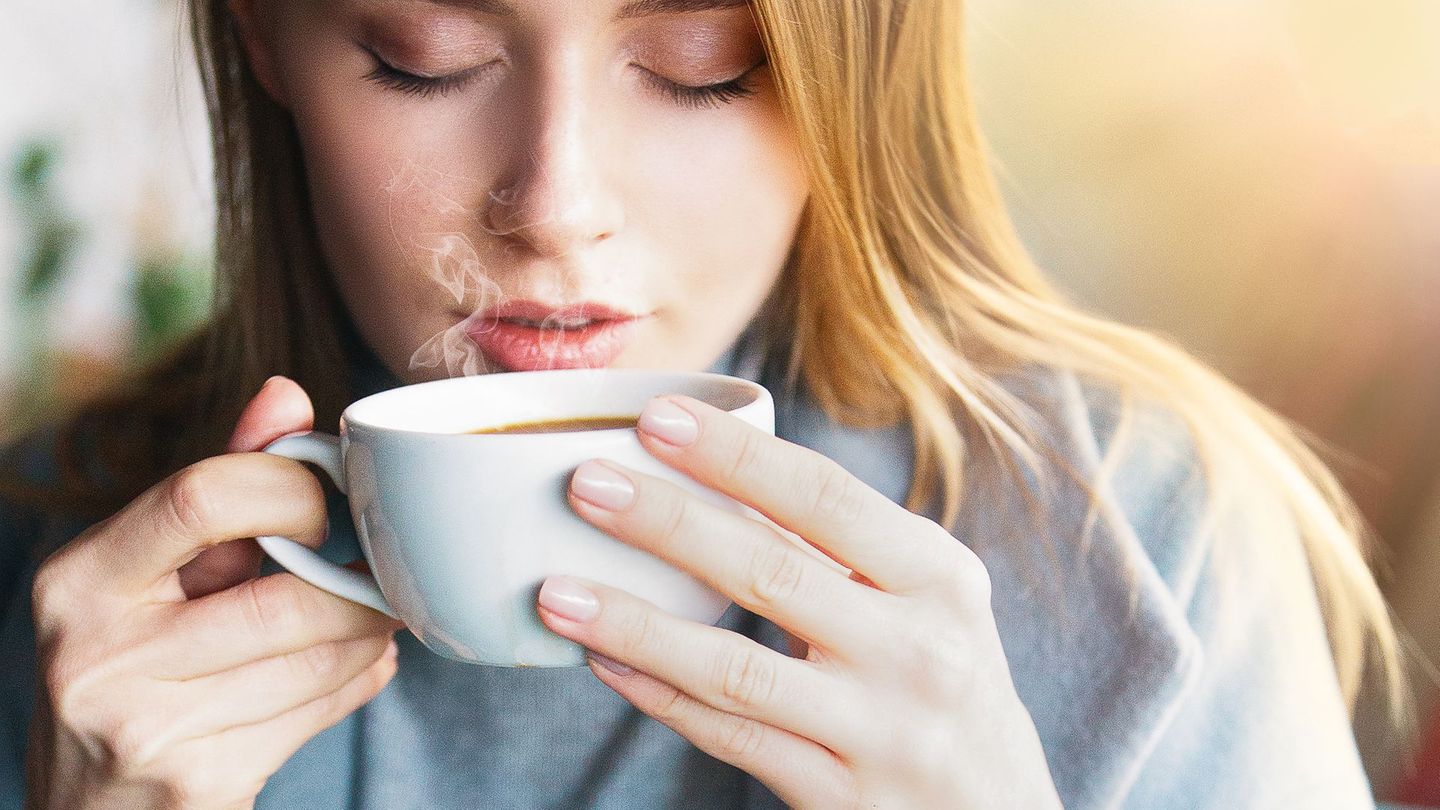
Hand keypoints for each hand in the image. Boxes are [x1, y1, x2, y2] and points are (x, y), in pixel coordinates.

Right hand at [25, 378, 402, 809]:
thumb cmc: (135, 664)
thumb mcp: (153, 570)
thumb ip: (220, 478)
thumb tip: (285, 393)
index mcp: (81, 579)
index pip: (203, 495)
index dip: (292, 490)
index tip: (325, 504)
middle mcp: (98, 654)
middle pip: (283, 595)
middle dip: (355, 582)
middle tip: (381, 570)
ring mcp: (146, 727)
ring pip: (318, 658)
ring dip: (370, 632)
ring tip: (372, 616)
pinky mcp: (199, 782)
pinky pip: (321, 711)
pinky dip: (360, 680)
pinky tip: (356, 666)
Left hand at [536, 396, 1061, 808]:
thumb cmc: (942, 676)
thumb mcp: (926, 599)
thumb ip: (842, 544)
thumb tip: (715, 468)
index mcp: (940, 577)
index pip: (826, 498)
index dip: (735, 456)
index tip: (656, 418)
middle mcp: (920, 651)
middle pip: (772, 573)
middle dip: (669, 524)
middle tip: (586, 484)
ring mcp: (881, 731)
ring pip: (737, 670)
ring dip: (638, 626)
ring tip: (557, 593)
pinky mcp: (842, 797)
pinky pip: (732, 740)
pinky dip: (661, 698)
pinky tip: (606, 663)